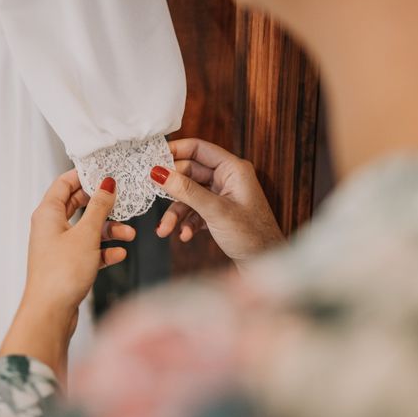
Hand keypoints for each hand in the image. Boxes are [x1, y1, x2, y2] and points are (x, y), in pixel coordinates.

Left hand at [0, 169, 135, 383]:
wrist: (50, 313)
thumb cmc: (62, 273)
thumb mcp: (87, 234)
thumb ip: (99, 207)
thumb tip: (107, 184)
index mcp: (48, 213)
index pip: (65, 183)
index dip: (85, 175)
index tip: (106, 172)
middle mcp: (50, 227)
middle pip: (79, 205)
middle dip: (103, 206)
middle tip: (123, 202)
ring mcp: (59, 246)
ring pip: (87, 229)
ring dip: (109, 231)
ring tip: (129, 236)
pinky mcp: (68, 264)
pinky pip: (89, 250)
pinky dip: (104, 250)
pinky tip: (119, 254)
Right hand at [150, 138, 283, 270]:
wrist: (265, 266)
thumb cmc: (252, 236)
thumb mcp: (215, 211)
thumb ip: (186, 190)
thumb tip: (159, 172)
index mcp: (233, 169)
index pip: (199, 149)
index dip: (175, 151)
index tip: (152, 158)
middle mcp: (227, 179)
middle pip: (189, 174)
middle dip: (172, 190)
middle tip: (152, 195)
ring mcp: (222, 196)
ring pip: (189, 196)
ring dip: (176, 213)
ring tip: (165, 229)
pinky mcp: (217, 213)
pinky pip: (194, 211)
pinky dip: (186, 223)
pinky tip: (184, 236)